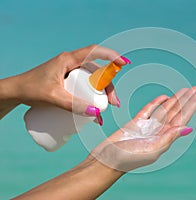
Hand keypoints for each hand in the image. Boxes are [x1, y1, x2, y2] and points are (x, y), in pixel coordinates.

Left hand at [0, 44, 129, 118]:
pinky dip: (91, 99)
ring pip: (92, 81)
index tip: (124, 63)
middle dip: (108, 87)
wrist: (16, 92)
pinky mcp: (68, 82)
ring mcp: (70, 73)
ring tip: (104, 112)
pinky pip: (84, 88)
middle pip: (97, 72)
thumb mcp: (52, 97)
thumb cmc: (30, 89)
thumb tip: (96, 113)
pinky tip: (93, 113)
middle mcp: (71, 64)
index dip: (111, 56)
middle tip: (113, 103)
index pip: (94, 52)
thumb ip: (73, 105)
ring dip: (101, 95)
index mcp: (68, 60)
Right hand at [89, 87, 195, 171]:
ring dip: (176, 99)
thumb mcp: (151, 149)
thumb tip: (188, 129)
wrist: (106, 160)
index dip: (193, 104)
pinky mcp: (136, 122)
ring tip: (186, 90)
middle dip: (188, 99)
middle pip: (177, 111)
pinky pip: (150, 110)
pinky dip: (157, 102)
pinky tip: (165, 97)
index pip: (183, 117)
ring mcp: (148, 126)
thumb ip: (168, 138)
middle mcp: (159, 131)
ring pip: (166, 109)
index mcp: (165, 137)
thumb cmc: (127, 158)